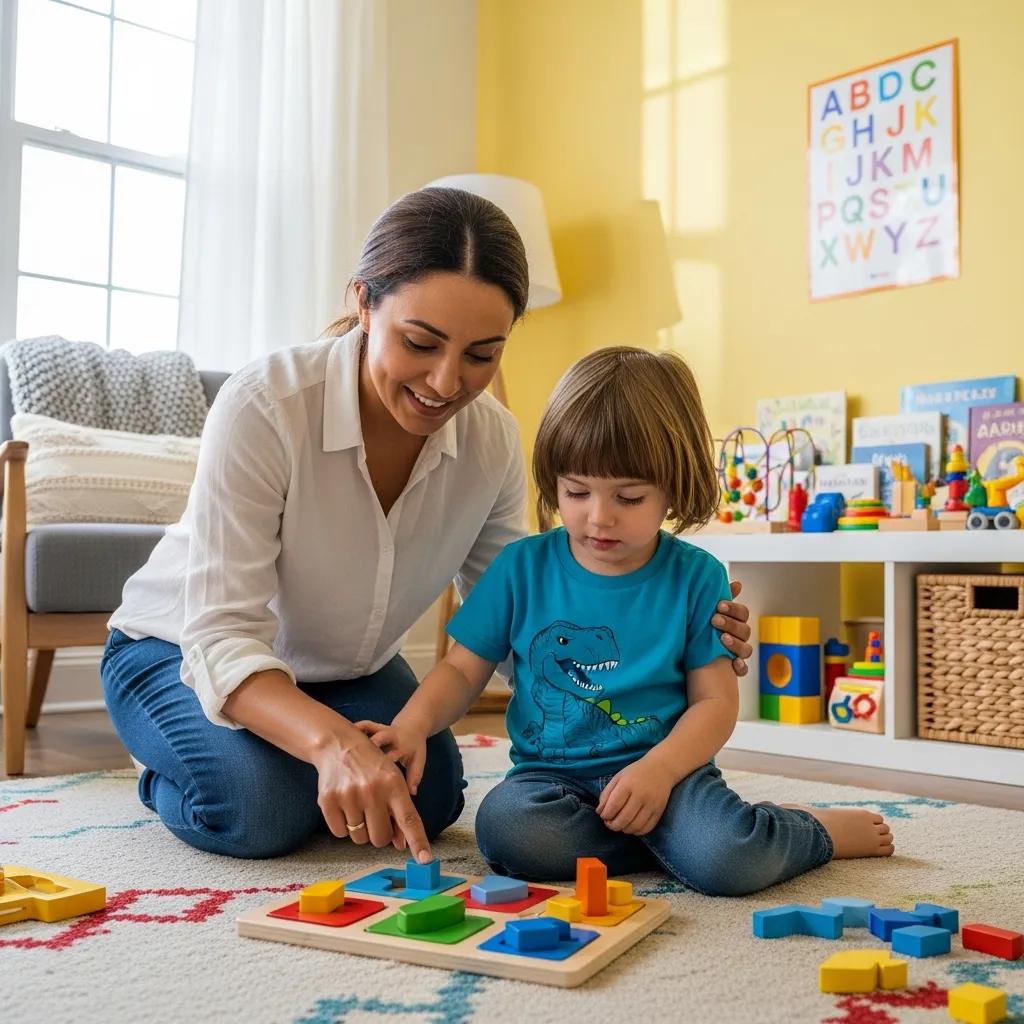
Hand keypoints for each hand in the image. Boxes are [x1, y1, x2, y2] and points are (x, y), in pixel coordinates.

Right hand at [311, 730, 431, 862]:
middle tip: (374, 815)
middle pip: (380, 838)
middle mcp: (372, 790)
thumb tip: (400, 844)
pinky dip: (342, 825)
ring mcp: (349, 795)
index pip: (409, 819)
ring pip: (359, 838)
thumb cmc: (371, 766)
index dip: (418, 841)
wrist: (339, 744)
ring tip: (358, 804)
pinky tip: (344, 804)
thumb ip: (398, 812)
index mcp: (393, 784)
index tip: (425, 860)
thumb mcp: (391, 781)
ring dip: (360, 829)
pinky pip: (339, 833)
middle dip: (379, 833)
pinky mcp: (328, 800)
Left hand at [596, 757, 672, 835]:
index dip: (606, 815)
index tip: (603, 816)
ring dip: (624, 829)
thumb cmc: (636, 772)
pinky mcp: (659, 811)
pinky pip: (647, 828)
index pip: (614, 805)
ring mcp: (651, 804)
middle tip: (609, 823)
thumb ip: (607, 794)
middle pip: (624, 818)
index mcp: (628, 784)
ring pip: (635, 826)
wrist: (661, 768)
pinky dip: (636, 831)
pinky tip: (631, 826)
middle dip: (613, 825)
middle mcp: (641, 795)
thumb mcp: (618, 777)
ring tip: (619, 825)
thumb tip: (599, 812)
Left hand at [714, 579, 751, 675]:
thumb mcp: (712, 612)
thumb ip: (723, 598)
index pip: (743, 613)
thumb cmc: (706, 629)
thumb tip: (738, 583)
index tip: (718, 605)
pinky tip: (734, 663)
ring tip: (722, 639)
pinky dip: (740, 667)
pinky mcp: (734, 669)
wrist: (694, 654)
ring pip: (746, 649)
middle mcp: (741, 638)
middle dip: (730, 624)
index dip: (733, 609)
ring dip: (736, 644)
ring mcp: (739, 654)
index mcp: (736, 622)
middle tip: (714, 620)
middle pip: (744, 630)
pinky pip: (743, 670)